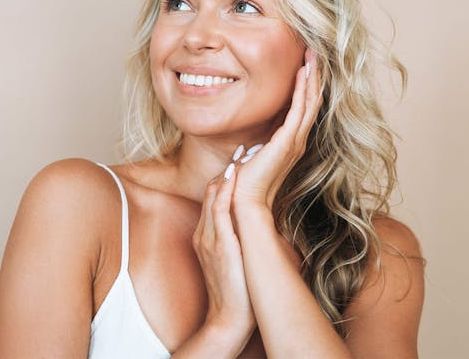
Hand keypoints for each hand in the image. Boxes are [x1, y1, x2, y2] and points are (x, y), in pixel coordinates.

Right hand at [191, 163, 255, 352]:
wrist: (228, 320)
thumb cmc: (238, 294)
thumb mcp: (237, 261)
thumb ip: (242, 242)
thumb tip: (262, 230)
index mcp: (211, 235)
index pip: (217, 198)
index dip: (230, 177)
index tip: (247, 159)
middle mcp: (207, 233)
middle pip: (213, 191)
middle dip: (229, 169)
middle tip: (247, 147)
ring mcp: (210, 238)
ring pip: (213, 195)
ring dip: (229, 172)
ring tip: (244, 153)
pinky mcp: (217, 245)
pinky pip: (218, 210)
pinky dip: (225, 190)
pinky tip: (235, 175)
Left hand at [232, 48, 323, 209]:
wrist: (244, 201)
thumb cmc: (244, 182)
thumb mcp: (252, 155)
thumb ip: (255, 144)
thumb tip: (249, 138)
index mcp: (290, 143)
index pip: (303, 108)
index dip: (307, 85)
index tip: (305, 64)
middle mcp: (297, 140)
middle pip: (312, 101)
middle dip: (314, 75)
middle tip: (315, 52)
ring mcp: (294, 141)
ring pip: (310, 102)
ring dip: (312, 77)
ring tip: (313, 56)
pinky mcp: (287, 141)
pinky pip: (299, 109)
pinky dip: (303, 89)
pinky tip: (303, 73)